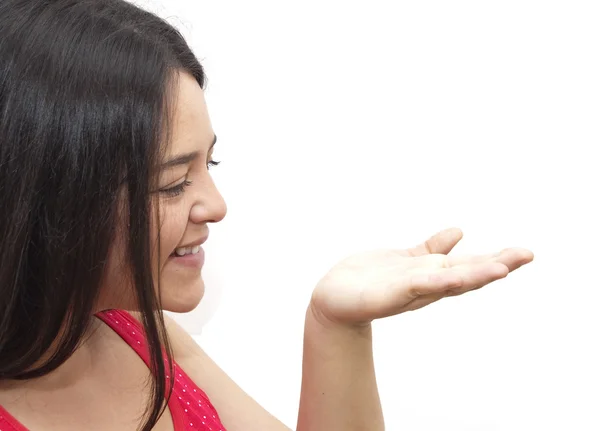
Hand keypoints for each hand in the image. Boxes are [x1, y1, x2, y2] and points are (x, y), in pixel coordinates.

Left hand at [310, 228, 533, 325]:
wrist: (334, 299)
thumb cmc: (370, 280)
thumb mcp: (406, 259)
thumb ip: (432, 249)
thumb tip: (461, 231)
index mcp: (431, 275)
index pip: (469, 266)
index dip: (496, 259)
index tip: (525, 253)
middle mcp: (426, 285)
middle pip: (466, 275)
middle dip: (496, 266)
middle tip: (527, 255)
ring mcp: (409, 290)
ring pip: (447, 282)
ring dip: (473, 276)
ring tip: (502, 268)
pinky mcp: (390, 293)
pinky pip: (417, 285)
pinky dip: (437, 281)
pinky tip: (455, 275)